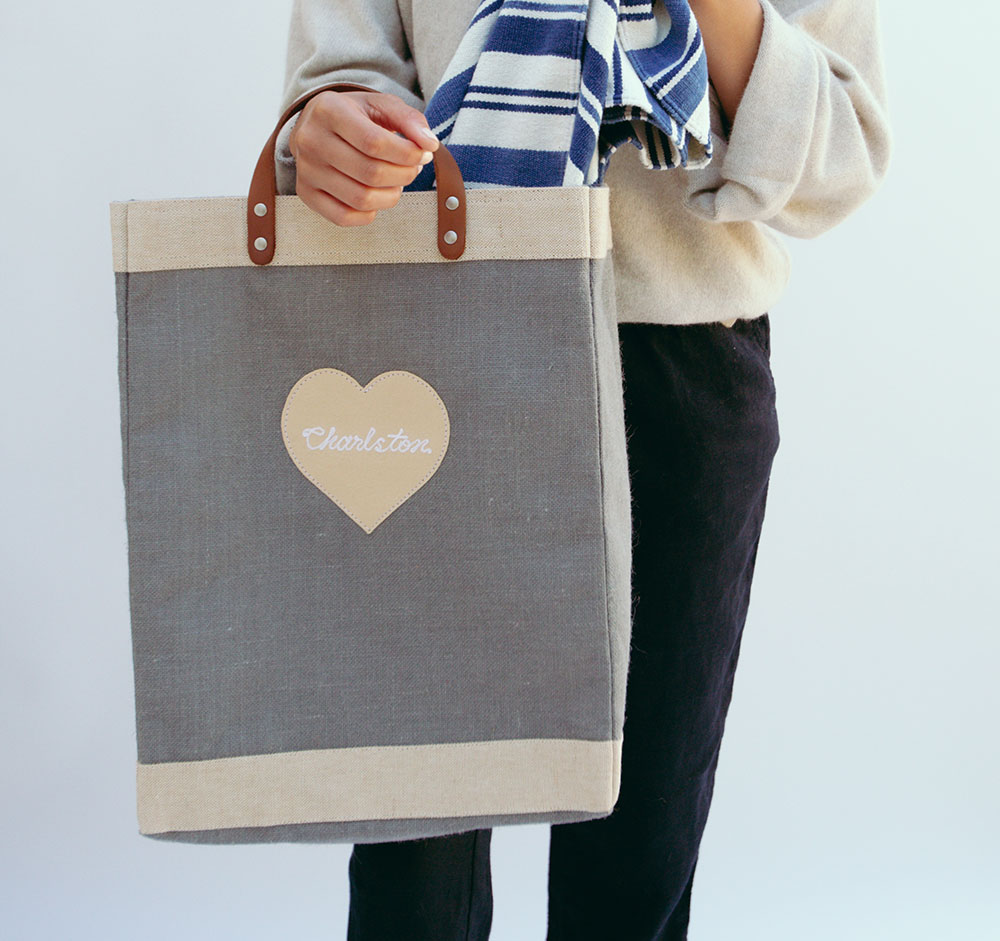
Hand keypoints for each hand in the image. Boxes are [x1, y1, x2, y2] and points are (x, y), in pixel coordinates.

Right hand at [289, 89, 438, 226]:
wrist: (316, 126)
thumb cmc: (355, 115)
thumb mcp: (381, 105)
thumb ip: (410, 119)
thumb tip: (429, 145)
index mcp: (328, 110)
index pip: (374, 143)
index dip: (407, 154)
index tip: (424, 154)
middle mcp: (311, 141)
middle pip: (371, 173)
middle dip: (404, 175)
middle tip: (414, 168)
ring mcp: (306, 171)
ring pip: (361, 199)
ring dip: (391, 195)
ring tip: (397, 181)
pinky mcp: (306, 194)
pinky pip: (345, 217)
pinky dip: (370, 213)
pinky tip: (377, 195)